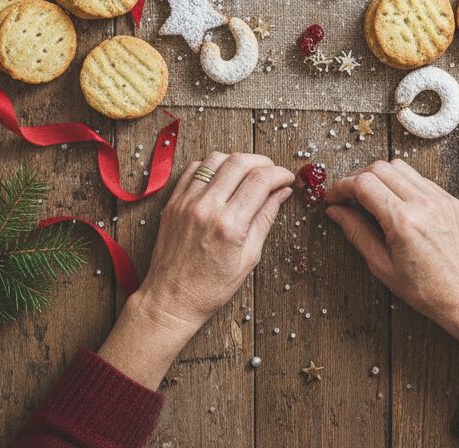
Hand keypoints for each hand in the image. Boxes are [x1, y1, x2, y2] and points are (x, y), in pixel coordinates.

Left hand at [99, 152, 293, 387]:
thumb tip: (282, 192)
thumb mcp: (249, 257)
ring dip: (237, 160)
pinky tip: (222, 178)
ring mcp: (187, 202)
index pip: (260, 180)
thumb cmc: (212, 287)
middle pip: (240, 162)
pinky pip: (194, 168)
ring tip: (248, 174)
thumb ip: (266, 218)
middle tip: (272, 173)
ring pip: (216, 158)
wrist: (171, 300)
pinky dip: (212, 166)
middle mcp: (207, 207)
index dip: (279, 174)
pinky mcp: (173, 202)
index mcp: (229, 225)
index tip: (287, 178)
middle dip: (263, 162)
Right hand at [325, 159, 458, 380]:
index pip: (363, 184)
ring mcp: (438, 197)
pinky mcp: (448, 198)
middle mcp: (421, 202)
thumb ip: (356, 233)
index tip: (332, 198)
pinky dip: (399, 182)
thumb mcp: (382, 267)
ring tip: (370, 198)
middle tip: (347, 198)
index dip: (341, 187)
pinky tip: (394, 202)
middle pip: (379, 167)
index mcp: (403, 221)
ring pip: (398, 166)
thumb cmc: (425, 290)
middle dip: (357, 178)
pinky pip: (417, 177)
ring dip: (378, 176)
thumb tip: (335, 212)